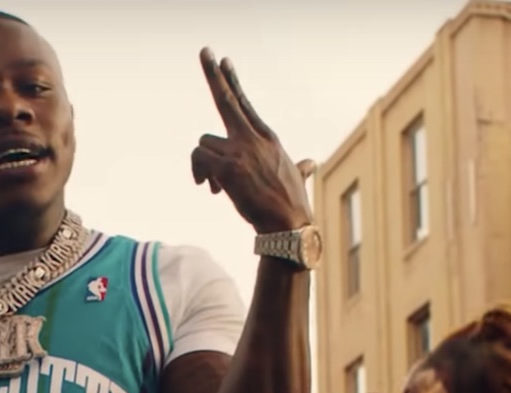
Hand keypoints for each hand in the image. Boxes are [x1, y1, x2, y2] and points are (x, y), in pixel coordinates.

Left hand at [192, 48, 313, 233]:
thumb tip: (311, 164)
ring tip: (214, 186)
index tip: (224, 61)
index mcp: (267, 138)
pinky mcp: (228, 167)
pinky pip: (200, 159)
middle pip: (227, 99)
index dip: (232, 81)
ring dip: (203, 165)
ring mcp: (240, 151)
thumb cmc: (292, 203)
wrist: (288, 223)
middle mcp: (254, 139)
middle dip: (214, 74)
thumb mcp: (297, 176)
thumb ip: (301, 166)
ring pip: (204, 143)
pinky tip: (210, 190)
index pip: (245, 103)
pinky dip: (200, 173)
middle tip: (205, 51)